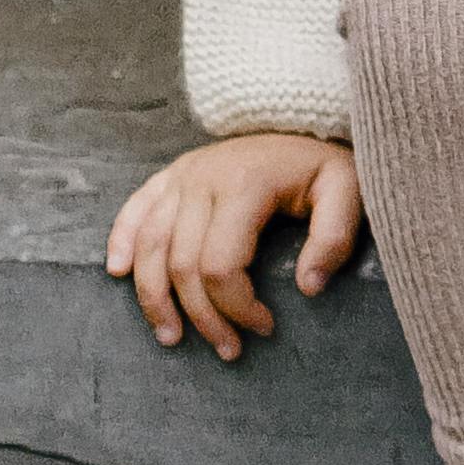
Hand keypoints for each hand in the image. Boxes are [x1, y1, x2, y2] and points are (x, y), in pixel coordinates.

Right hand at [105, 133, 362, 359]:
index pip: (222, 266)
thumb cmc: (322, 164)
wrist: (301, 115)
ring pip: (150, 247)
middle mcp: (204, 179)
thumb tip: (308, 288)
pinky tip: (117, 272)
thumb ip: (335, 237)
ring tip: (171, 336)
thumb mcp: (346, 190)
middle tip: (228, 349)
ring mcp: (182, 176)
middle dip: (201, 317)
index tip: (264, 328)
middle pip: (182, 266)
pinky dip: (121, 241)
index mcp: (245, 185)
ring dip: (154, 299)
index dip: (237, 308)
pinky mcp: (170, 174)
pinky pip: (134, 210)